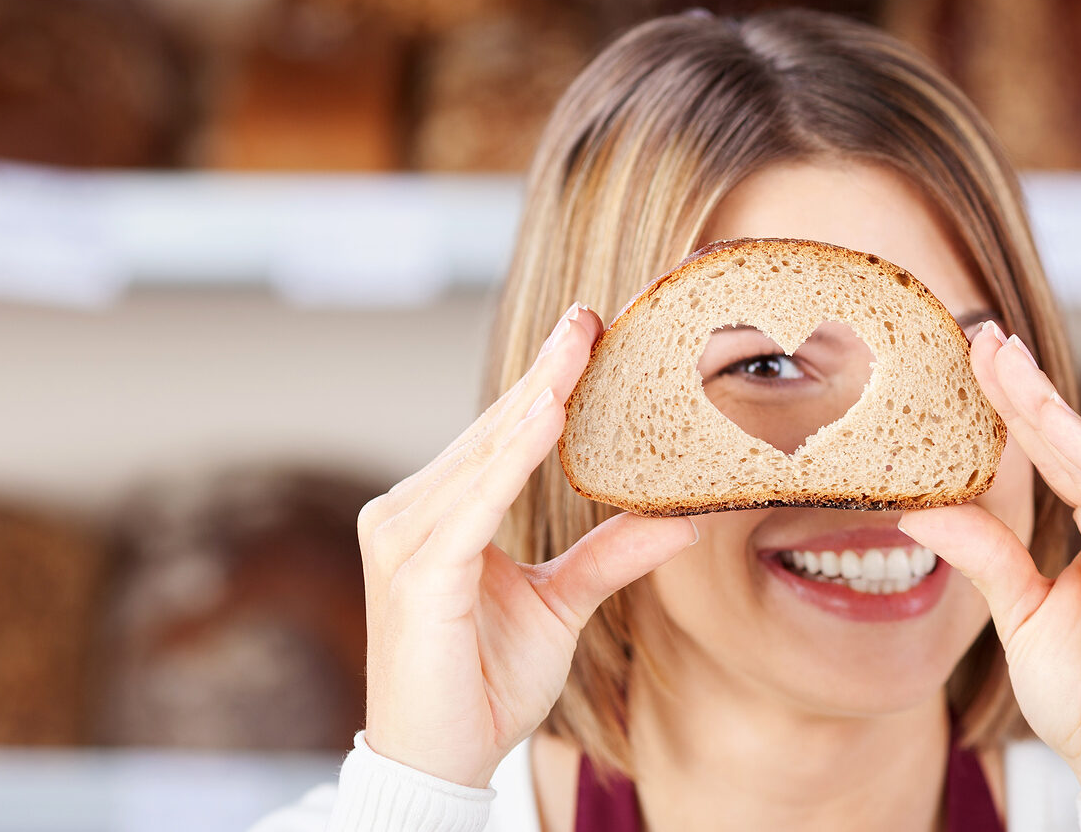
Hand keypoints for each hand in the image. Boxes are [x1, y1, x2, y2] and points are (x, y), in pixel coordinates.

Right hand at [357, 301, 697, 786]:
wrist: (441, 761)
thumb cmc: (484, 682)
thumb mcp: (560, 605)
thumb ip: (608, 556)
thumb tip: (678, 518)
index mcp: (437, 514)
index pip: (498, 436)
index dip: (544, 384)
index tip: (588, 331)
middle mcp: (407, 514)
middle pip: (490, 432)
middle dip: (545, 375)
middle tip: (590, 318)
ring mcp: (402, 539)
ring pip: (482, 456)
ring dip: (534, 402)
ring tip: (578, 351)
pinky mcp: (415, 572)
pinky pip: (472, 503)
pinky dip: (510, 458)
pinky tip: (547, 418)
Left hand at [897, 321, 1080, 796]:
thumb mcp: (1018, 611)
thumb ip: (984, 553)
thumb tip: (919, 507)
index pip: (1056, 454)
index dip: (1017, 404)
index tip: (977, 352)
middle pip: (1075, 444)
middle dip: (1026, 388)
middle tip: (982, 333)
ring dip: (1048, 411)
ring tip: (1002, 363)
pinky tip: (1051, 426)